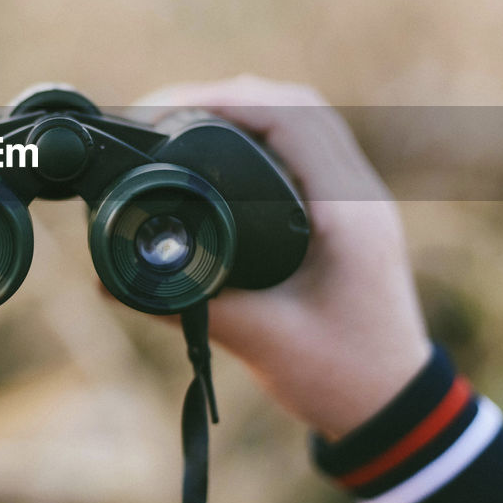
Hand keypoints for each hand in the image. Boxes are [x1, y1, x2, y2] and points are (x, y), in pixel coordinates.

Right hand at [140, 76, 431, 439]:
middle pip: (293, 104)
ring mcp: (359, 197)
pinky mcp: (348, 209)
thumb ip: (186, 305)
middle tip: (155, 114)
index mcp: (348, 213)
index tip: (159, 110)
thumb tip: (109, 279)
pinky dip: (260, 130)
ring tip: (177, 119)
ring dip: (241, 107)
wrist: (393, 406)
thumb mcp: (260, 340)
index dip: (219, 101)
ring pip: (302, 117)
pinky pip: (306, 143)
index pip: (289, 118)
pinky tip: (220, 144)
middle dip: (221, 96)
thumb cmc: (340, 377)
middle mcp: (359, 193)